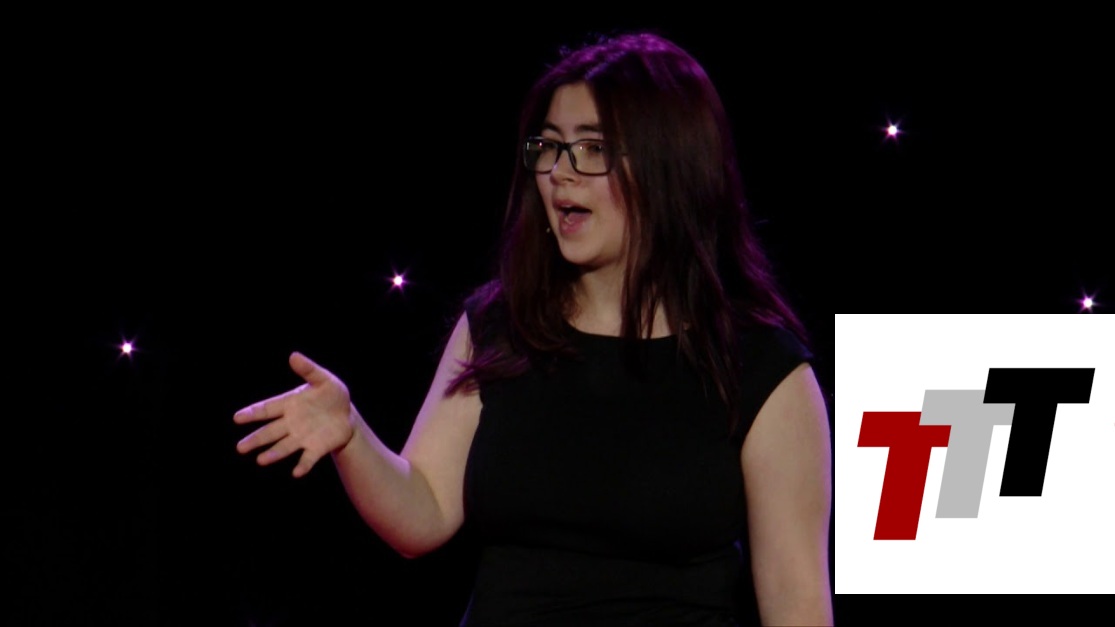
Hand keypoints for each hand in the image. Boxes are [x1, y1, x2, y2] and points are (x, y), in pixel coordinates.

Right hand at [234, 351, 355, 477]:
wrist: (347, 415)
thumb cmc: (331, 395)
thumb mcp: (323, 379)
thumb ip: (308, 370)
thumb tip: (293, 356)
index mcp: (289, 404)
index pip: (267, 409)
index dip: (253, 413)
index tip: (237, 417)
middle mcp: (291, 423)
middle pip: (270, 432)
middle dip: (256, 439)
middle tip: (240, 448)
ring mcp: (302, 437)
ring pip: (284, 446)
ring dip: (274, 454)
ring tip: (261, 460)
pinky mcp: (315, 448)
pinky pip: (307, 458)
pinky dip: (302, 465)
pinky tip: (296, 473)